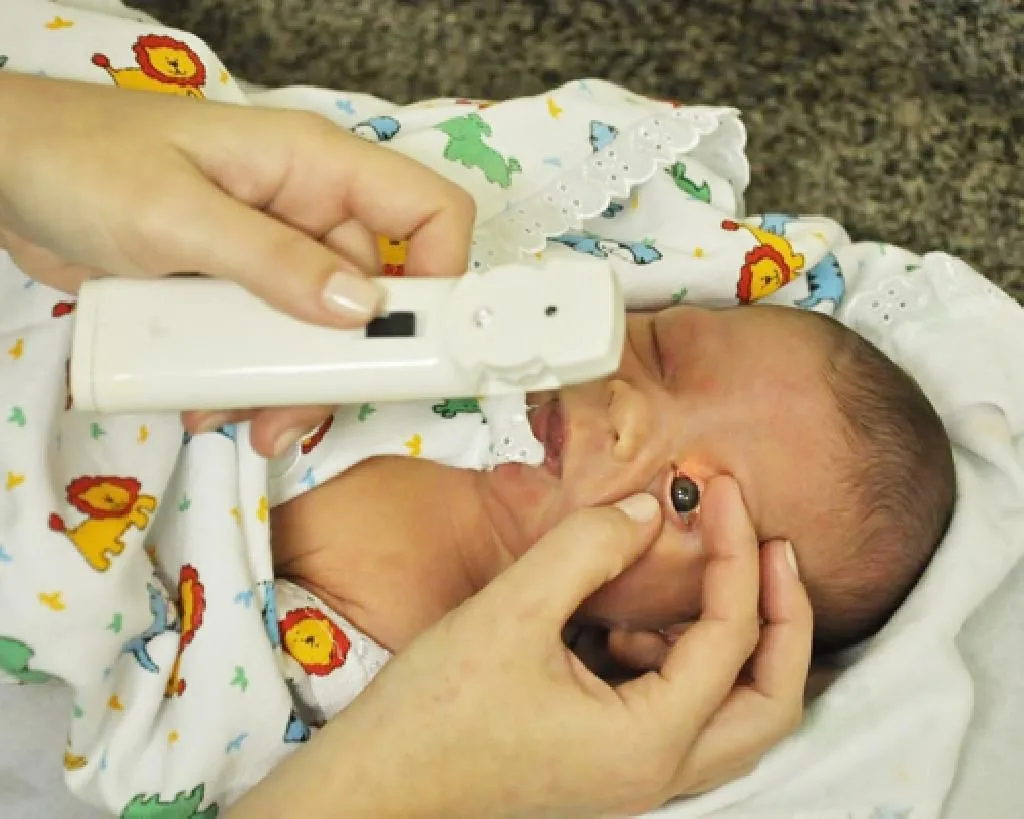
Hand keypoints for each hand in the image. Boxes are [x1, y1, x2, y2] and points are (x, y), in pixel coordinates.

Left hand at [0, 73, 474, 455]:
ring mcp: (271, 255)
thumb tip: (361, 312)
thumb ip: (272, 262)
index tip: (419, 345)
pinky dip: (248, 379)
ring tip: (244, 419)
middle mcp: (307, 211)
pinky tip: (209, 400)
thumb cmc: (84, 163)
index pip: (427, 210)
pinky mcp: (235, 289)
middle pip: (374, 295)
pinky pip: (267, 343)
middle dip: (346, 361)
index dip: (444, 274)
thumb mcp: (178, 215)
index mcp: (314, 167)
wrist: (1, 172)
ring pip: (318, 333)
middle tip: (302, 411)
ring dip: (290, 384)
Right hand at [228, 477, 811, 817]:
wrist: (374, 789)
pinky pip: (679, 716)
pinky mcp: (606, 764)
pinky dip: (678, 663)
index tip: (724, 495)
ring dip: (732, 642)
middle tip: (770, 549)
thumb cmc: (431, 717)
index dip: (735, 554)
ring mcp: (634, 776)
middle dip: (782, 617)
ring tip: (690, 581)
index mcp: (648, 742)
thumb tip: (651, 511)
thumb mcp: (509, 613)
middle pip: (769, 702)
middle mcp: (656, 772)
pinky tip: (627, 625)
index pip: (730, 638)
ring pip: (733, 716)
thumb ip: (588, 549)